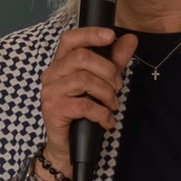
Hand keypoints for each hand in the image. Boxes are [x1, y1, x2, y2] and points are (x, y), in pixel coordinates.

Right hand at [39, 26, 137, 180]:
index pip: (70, 39)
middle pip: (81, 57)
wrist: (66, 146)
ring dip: (107, 93)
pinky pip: (84, 105)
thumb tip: (130, 39)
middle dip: (108, 70)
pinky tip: (107, 120)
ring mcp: (51, 92)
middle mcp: (52, 74)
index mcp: (61, 64)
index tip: (111, 35)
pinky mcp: (54, 110)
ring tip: (112, 105)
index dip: (90, 33)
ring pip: (84, 80)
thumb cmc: (82, 112)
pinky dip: (102, 113)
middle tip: (117, 86)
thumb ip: (114, 60)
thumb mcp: (102, 82)